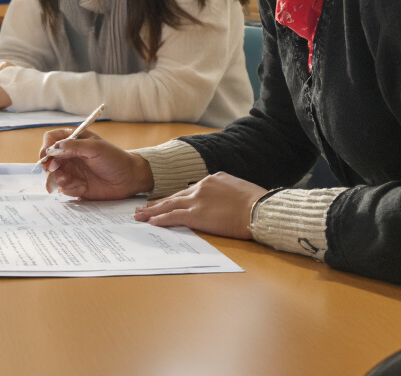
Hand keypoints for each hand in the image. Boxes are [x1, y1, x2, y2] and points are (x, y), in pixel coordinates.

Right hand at [40, 128, 154, 200]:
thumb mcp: (95, 148)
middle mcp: (70, 155)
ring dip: (59, 179)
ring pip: (54, 175)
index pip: (51, 139)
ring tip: (70, 181)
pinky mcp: (76, 185)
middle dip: (50, 167)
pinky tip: (82, 187)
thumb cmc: (115, 159)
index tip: (46, 155)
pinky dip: (70, 189)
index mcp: (74, 140)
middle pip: (49, 159)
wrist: (129, 179)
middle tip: (57, 171)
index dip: (46, 147)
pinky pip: (64, 188)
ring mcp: (72, 170)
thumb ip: (74, 146)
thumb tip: (54, 149)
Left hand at [132, 173, 266, 239]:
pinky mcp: (197, 214)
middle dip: (157, 203)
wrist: (261, 209)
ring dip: (152, 211)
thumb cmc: (258, 202)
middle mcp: (201, 186)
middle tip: (142, 208)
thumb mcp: (239, 188)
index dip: (175, 198)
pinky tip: (151, 222)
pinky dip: (161, 219)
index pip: (188, 190)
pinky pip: (174, 216)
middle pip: (174, 196)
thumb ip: (225, 191)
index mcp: (212, 179)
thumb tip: (223, 198)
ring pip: (169, 205)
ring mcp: (198, 200)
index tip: (164, 201)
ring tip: (139, 216)